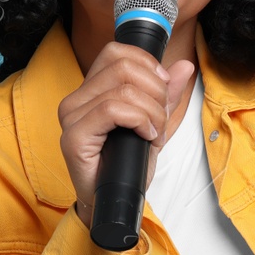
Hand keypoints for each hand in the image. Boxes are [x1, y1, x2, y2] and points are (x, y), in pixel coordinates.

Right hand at [58, 42, 193, 223]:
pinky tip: (146, 136)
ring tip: (155, 133)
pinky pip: (113, 109)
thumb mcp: (153, 124)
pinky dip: (140, 120)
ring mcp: (72, 117)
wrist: (114, 203)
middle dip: (156, 91)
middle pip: (123, 66)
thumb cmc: (126, 166)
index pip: (116, 52)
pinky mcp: (75, 136)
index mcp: (91, 90)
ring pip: (123, 89)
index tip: (162, 90)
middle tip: (160, 119)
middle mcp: (76, 99)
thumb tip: (182, 66)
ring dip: (152, 112)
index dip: (147, 65)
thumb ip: (165, 94)